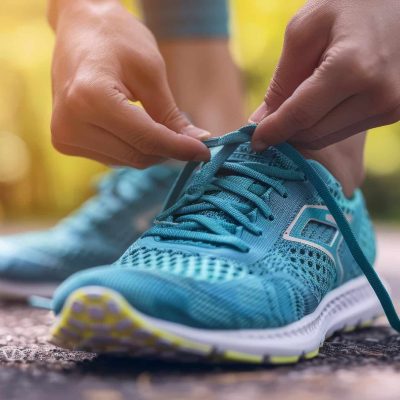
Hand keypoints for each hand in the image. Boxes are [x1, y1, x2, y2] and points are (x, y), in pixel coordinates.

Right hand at [50, 0, 209, 167]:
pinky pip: (113, 158)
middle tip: (188, 138)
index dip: (180, 149)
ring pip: (127, 161)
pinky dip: (132, 148)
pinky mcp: (65, 141)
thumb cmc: (116, 38)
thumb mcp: (150, 71)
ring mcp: (64, 135)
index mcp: (90, 97)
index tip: (205, 153)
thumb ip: (171, 115)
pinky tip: (135, 127)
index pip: (146, 139)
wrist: (80, 28)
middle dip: (167, 150)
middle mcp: (70, 122)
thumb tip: (199, 144)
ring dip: (150, 150)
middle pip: (138, 155)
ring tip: (155, 122)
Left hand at [250, 0, 399, 150]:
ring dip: (304, 129)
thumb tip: (260, 121)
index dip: (273, 131)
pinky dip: (324, 124)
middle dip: (286, 131)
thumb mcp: (306, 30)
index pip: (300, 116)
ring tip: (298, 104)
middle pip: (312, 133)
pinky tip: (320, 103)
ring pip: (327, 137)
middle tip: (271, 120)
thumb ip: (282, 80)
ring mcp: (390, 107)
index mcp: (353, 68)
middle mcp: (378, 95)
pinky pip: (344, 131)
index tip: (254, 141)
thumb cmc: (351, 4)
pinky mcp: (393, 112)